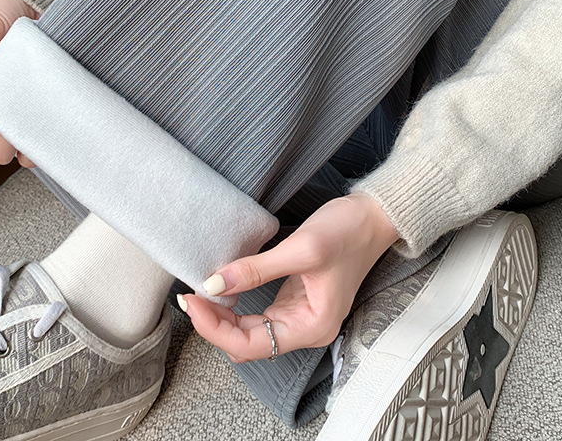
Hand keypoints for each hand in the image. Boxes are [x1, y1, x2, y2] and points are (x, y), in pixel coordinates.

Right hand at [0, 0, 38, 166]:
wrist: (34, 9)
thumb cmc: (1, 15)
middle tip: (7, 136)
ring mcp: (12, 105)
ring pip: (11, 137)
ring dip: (22, 143)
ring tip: (32, 143)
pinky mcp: (38, 106)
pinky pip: (38, 130)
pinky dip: (44, 137)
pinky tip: (51, 138)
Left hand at [178, 192, 399, 362]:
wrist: (373, 216)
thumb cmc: (347, 232)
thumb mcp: (300, 248)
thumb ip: (256, 269)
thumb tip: (214, 284)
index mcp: (311, 326)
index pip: (250, 346)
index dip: (215, 329)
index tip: (192, 302)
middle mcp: (305, 328)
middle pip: (247, 343)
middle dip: (214, 323)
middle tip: (188, 296)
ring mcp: (299, 315)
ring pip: (250, 331)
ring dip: (222, 317)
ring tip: (199, 294)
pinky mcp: (294, 299)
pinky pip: (258, 314)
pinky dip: (236, 305)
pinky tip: (221, 289)